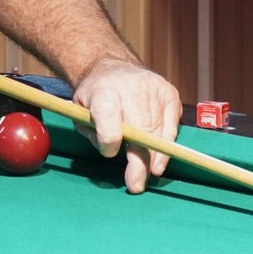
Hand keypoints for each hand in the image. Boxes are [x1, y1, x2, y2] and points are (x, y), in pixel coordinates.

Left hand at [72, 57, 181, 193]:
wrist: (114, 69)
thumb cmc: (95, 98)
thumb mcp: (81, 113)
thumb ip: (93, 133)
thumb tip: (113, 152)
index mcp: (103, 89)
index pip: (108, 113)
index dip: (109, 137)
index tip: (110, 153)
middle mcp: (131, 85)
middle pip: (139, 127)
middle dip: (138, 159)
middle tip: (135, 184)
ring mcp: (154, 88)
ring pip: (157, 129)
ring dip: (153, 157)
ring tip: (146, 175)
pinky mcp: (170, 93)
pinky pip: (171, 126)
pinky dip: (165, 146)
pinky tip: (158, 162)